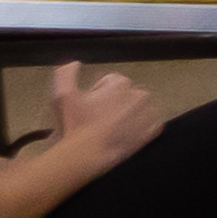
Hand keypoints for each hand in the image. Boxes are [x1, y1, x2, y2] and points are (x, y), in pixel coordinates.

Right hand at [41, 64, 164, 179]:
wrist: (88, 154)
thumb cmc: (75, 123)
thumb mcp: (62, 95)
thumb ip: (66, 73)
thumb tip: (76, 63)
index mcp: (121, 83)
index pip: (112, 82)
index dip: (98, 93)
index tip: (89, 107)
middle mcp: (139, 94)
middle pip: (127, 93)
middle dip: (116, 102)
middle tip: (99, 118)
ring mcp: (149, 113)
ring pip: (140, 107)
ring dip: (130, 113)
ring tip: (112, 127)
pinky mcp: (154, 130)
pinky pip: (151, 123)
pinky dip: (142, 126)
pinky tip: (126, 134)